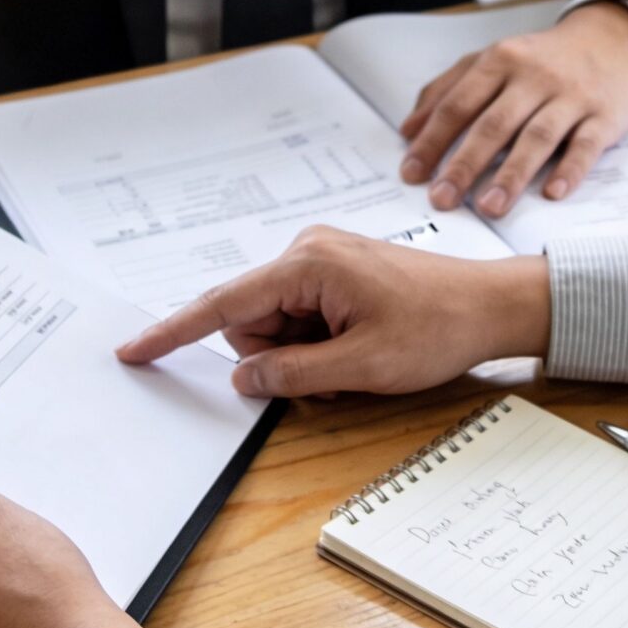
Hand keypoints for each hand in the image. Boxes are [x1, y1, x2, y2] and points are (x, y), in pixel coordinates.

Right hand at [117, 226, 551, 396]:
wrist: (493, 306)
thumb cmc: (438, 327)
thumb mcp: (362, 366)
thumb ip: (292, 374)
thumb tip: (243, 377)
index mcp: (307, 264)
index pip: (222, 304)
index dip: (174, 332)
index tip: (134, 349)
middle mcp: (307, 251)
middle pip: (250, 322)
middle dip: (280, 358)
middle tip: (336, 373)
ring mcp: (322, 261)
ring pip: (276, 326)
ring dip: (304, 357)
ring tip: (355, 361)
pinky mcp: (336, 274)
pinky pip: (302, 319)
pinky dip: (319, 345)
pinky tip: (357, 350)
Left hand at [399, 2, 627, 218]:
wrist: (610, 40)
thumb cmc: (540, 60)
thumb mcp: (491, 60)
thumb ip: (447, 90)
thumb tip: (407, 130)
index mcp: (499, 61)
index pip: (459, 104)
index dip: (433, 140)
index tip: (412, 174)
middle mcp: (534, 77)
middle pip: (494, 124)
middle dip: (465, 164)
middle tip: (442, 199)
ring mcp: (571, 96)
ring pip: (538, 137)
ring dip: (512, 174)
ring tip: (489, 207)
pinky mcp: (604, 116)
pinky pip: (586, 145)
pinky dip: (570, 170)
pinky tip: (552, 194)